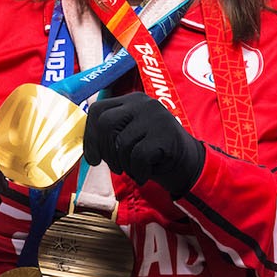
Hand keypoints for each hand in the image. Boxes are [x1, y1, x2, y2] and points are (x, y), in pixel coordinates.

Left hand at [83, 94, 205, 195]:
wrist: (188, 163)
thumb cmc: (152, 152)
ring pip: (121, 143)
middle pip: (106, 123)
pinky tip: (144, 176)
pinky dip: (138, 172)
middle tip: (115, 167)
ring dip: (123, 164)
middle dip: (105, 151)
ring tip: (134, 170)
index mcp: (132, 100)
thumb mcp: (130, 136)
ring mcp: (156, 117)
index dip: (90, 136)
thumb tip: (88, 152)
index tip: (93, 158)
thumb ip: (111, 134)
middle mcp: (144, 103)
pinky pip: (138, 156)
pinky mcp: (165, 134)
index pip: (98, 109)